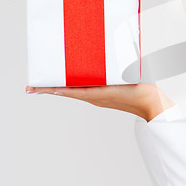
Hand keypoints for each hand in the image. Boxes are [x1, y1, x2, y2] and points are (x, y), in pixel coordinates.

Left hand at [25, 83, 174, 121]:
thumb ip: (102, 86)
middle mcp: (95, 97)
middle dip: (50, 88)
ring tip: (49, 84)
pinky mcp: (107, 94)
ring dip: (61, 86)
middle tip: (33, 87)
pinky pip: (87, 90)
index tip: (33, 88)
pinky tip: (75, 82)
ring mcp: (100, 97)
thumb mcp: (120, 87)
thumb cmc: (140, 94)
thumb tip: (85, 81)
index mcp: (95, 95)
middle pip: (67, 91)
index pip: (66, 91)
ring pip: (75, 90)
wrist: (153, 104)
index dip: (49, 89)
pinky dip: (76, 86)